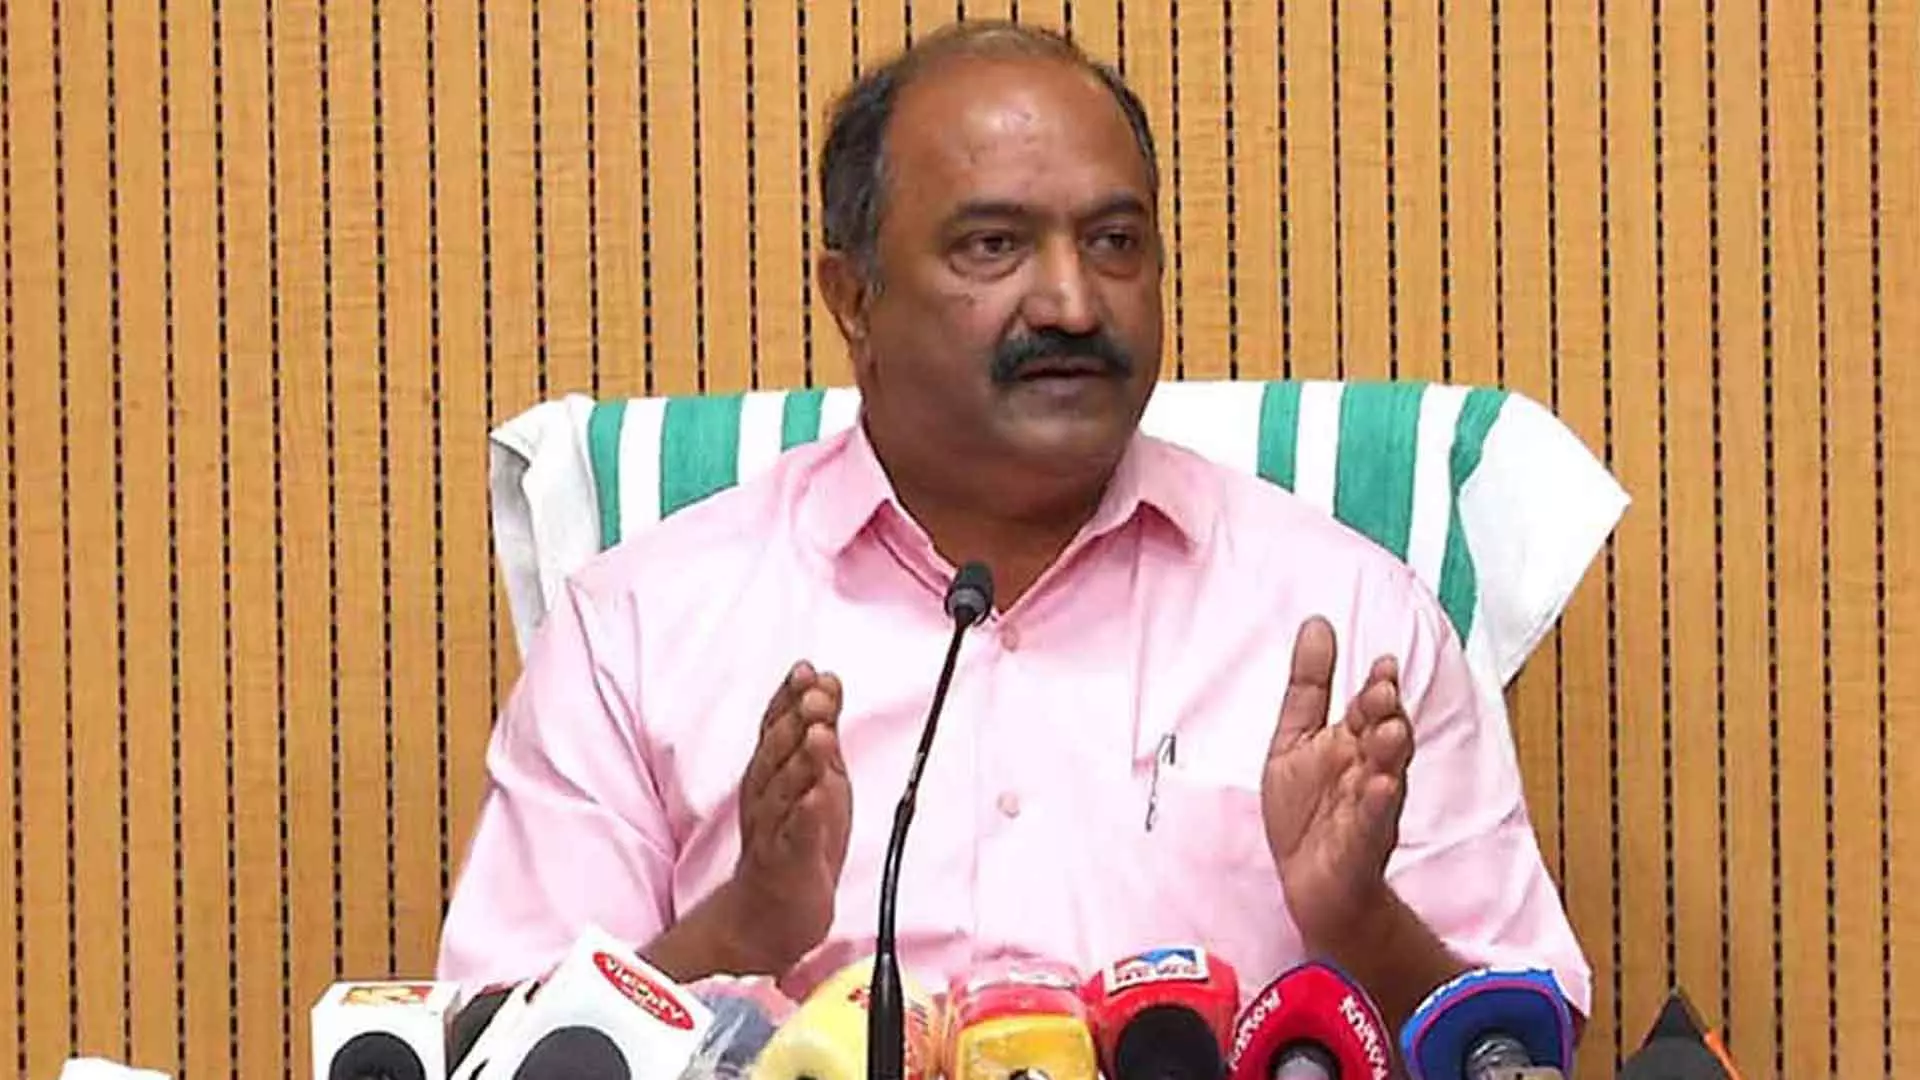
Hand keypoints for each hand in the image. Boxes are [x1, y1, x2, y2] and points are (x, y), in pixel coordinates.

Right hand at [726, 661, 852, 972]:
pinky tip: (818, 796)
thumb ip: (819, 727)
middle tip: (815, 695)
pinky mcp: (788, 863)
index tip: (807, 669)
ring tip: (821, 735)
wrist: (769, 912)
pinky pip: (797, 837)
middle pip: (776, 754)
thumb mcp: (815, 774)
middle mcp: (765, 796)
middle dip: (795, 721)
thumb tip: (827, 680)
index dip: (789, 698)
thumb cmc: (794, 837)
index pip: (775, 727)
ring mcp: (774, 830)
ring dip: (802, 761)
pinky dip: (807, 816)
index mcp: (770, 772)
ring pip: (785, 792)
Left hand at [1262, 616, 1414, 955]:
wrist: (1310, 883)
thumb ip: (1309, 686)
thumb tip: (1317, 623)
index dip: (1378, 685)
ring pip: (1387, 773)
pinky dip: (1376, 805)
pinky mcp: (1361, 844)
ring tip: (1387, 728)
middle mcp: (1368, 770)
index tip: (1383, 661)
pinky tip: (1379, 786)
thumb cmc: (1307, 809)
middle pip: (1385, 734)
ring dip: (1389, 751)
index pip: (1369, 706)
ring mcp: (1369, 807)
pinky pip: (1372, 822)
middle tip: (1383, 689)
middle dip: (1387, 712)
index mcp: (1352, 742)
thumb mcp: (1295, 739)